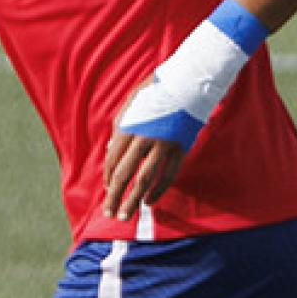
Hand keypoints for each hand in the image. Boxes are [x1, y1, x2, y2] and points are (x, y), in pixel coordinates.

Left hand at [101, 79, 187, 221]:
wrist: (189, 82)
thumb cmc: (157, 89)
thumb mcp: (132, 102)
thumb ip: (120, 126)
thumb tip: (111, 150)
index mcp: (129, 126)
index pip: (112, 159)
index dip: (108, 177)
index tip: (107, 190)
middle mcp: (144, 138)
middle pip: (124, 173)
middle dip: (114, 196)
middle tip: (108, 213)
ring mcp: (163, 145)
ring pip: (145, 179)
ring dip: (133, 200)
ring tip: (124, 215)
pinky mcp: (180, 148)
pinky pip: (168, 175)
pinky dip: (158, 191)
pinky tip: (149, 202)